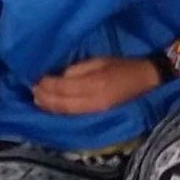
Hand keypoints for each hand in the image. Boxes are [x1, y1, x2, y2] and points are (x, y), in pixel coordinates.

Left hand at [30, 56, 159, 117]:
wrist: (147, 81)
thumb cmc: (123, 67)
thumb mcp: (100, 61)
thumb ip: (78, 70)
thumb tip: (58, 77)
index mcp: (95, 84)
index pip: (62, 87)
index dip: (46, 85)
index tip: (35, 78)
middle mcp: (94, 101)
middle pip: (61, 104)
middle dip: (44, 97)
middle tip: (32, 90)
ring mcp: (96, 112)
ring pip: (66, 113)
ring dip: (49, 107)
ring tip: (38, 99)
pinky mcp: (99, 117)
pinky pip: (74, 116)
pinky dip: (61, 112)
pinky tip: (53, 107)